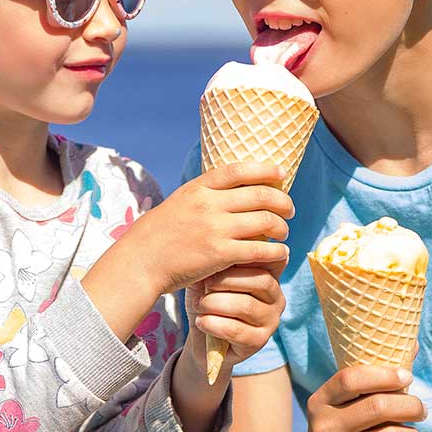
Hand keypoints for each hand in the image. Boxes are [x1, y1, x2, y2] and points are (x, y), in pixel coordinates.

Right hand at [118, 162, 294, 294]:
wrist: (141, 262)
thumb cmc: (160, 235)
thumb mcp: (180, 203)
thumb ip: (205, 195)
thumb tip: (233, 189)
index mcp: (199, 189)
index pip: (239, 170)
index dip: (265, 169)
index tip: (281, 172)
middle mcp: (209, 205)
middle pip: (261, 195)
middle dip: (283, 201)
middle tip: (289, 210)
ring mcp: (216, 229)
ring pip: (266, 221)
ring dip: (282, 228)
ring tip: (283, 233)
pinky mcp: (221, 254)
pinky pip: (260, 250)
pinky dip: (276, 251)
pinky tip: (279, 254)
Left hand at [183, 262, 286, 373]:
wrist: (202, 338)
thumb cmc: (208, 301)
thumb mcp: (209, 278)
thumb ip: (219, 262)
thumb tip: (218, 247)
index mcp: (270, 276)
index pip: (273, 259)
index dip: (250, 255)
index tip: (223, 256)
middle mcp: (277, 298)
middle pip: (261, 280)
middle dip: (227, 280)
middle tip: (205, 284)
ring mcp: (271, 321)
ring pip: (246, 306)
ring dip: (215, 303)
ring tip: (199, 305)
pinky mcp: (259, 341)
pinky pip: (236, 330)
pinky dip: (213, 324)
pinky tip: (201, 321)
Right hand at [286, 366, 425, 431]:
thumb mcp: (342, 409)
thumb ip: (372, 382)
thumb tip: (412, 345)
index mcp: (320, 403)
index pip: (351, 379)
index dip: (384, 375)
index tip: (406, 376)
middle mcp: (324, 428)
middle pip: (379, 406)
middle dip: (411, 405)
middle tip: (420, 410)